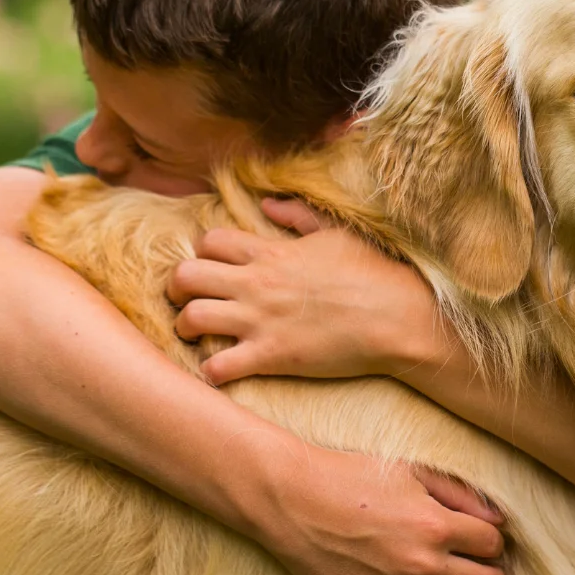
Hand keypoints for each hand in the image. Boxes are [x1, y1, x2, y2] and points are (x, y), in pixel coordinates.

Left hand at [167, 198, 439, 386]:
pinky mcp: (271, 356)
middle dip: (176, 288)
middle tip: (186, 300)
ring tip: (196, 336)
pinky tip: (221, 370)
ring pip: (190, 319)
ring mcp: (261, 320)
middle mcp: (257, 283)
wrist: (397, 317)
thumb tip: (268, 203)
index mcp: (271, 252)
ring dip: (185, 328)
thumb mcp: (336, 233)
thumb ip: (298, 216)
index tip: (212, 267)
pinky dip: (211, 371)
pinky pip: (218, 366)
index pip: (209, 241)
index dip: (202, 253)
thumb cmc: (373, 273)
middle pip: (185, 276)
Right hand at [245, 437, 506, 574]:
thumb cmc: (350, 475)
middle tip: (476, 563)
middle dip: (489, 572)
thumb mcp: (411, 471)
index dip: (491, 538)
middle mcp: (422, 563)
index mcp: (435, 523)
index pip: (492, 543)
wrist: (292, 498)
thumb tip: (498, 518)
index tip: (480, 535)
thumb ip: (459, 493)